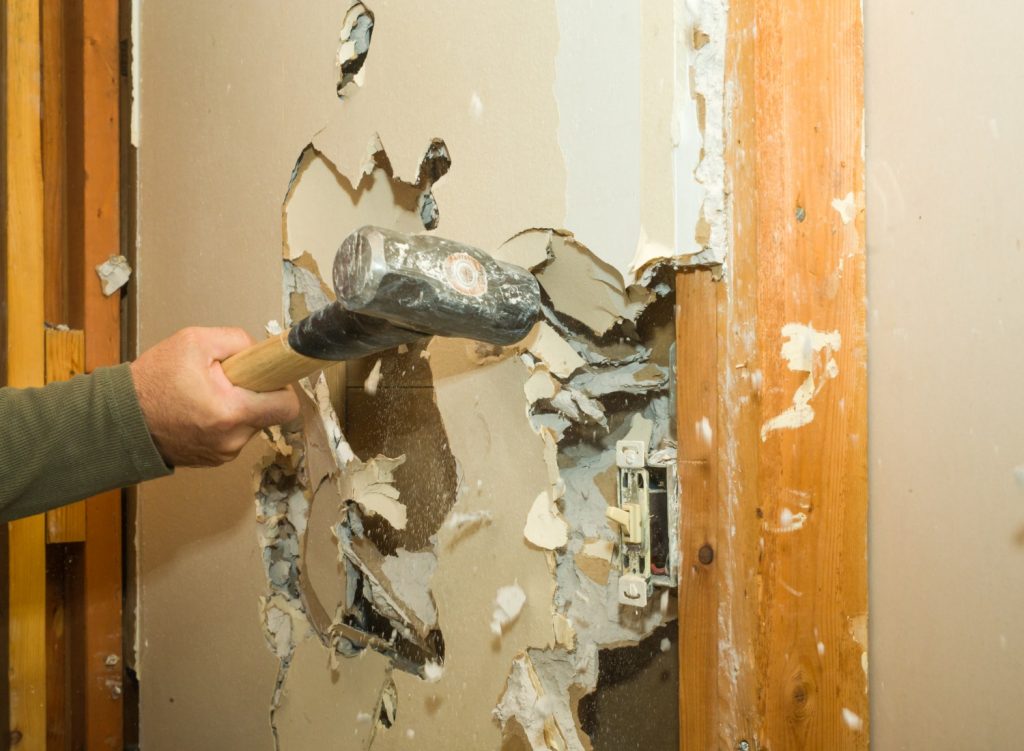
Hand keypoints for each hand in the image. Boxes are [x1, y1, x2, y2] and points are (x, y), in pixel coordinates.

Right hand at [130, 327, 300, 466]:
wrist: (120, 420)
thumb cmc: (153, 381)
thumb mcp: (194, 342)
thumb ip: (237, 340)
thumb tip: (261, 352)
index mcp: (232, 412)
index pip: (287, 407)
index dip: (282, 386)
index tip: (269, 375)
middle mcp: (233, 439)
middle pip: (269, 413)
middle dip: (255, 393)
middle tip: (227, 380)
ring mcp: (224, 453)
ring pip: (251, 424)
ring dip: (238, 407)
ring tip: (208, 394)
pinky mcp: (215, 459)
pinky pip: (234, 434)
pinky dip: (225, 420)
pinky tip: (201, 410)